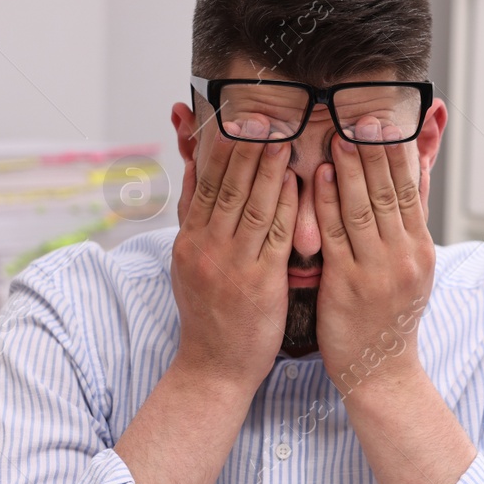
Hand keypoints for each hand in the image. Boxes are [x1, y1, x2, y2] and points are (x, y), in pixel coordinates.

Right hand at [171, 119, 297, 393]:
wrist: (214, 367)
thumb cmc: (209, 314)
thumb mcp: (187, 263)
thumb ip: (192, 215)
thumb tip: (191, 167)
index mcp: (189, 240)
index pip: (205, 184)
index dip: (220, 150)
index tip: (234, 119)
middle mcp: (206, 248)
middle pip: (226, 188)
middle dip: (244, 149)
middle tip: (260, 115)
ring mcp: (231, 265)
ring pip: (250, 206)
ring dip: (267, 169)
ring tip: (281, 137)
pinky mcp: (259, 283)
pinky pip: (274, 237)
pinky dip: (284, 206)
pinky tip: (295, 183)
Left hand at [312, 120, 434, 397]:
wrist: (381, 371)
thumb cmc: (389, 318)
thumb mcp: (412, 267)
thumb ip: (410, 220)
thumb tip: (417, 173)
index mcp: (420, 247)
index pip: (412, 188)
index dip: (400, 152)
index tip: (391, 119)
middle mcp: (404, 254)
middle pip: (391, 191)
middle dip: (377, 150)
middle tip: (364, 113)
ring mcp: (378, 269)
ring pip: (365, 208)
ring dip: (353, 168)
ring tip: (342, 133)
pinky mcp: (349, 284)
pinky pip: (337, 235)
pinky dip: (329, 202)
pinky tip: (322, 175)